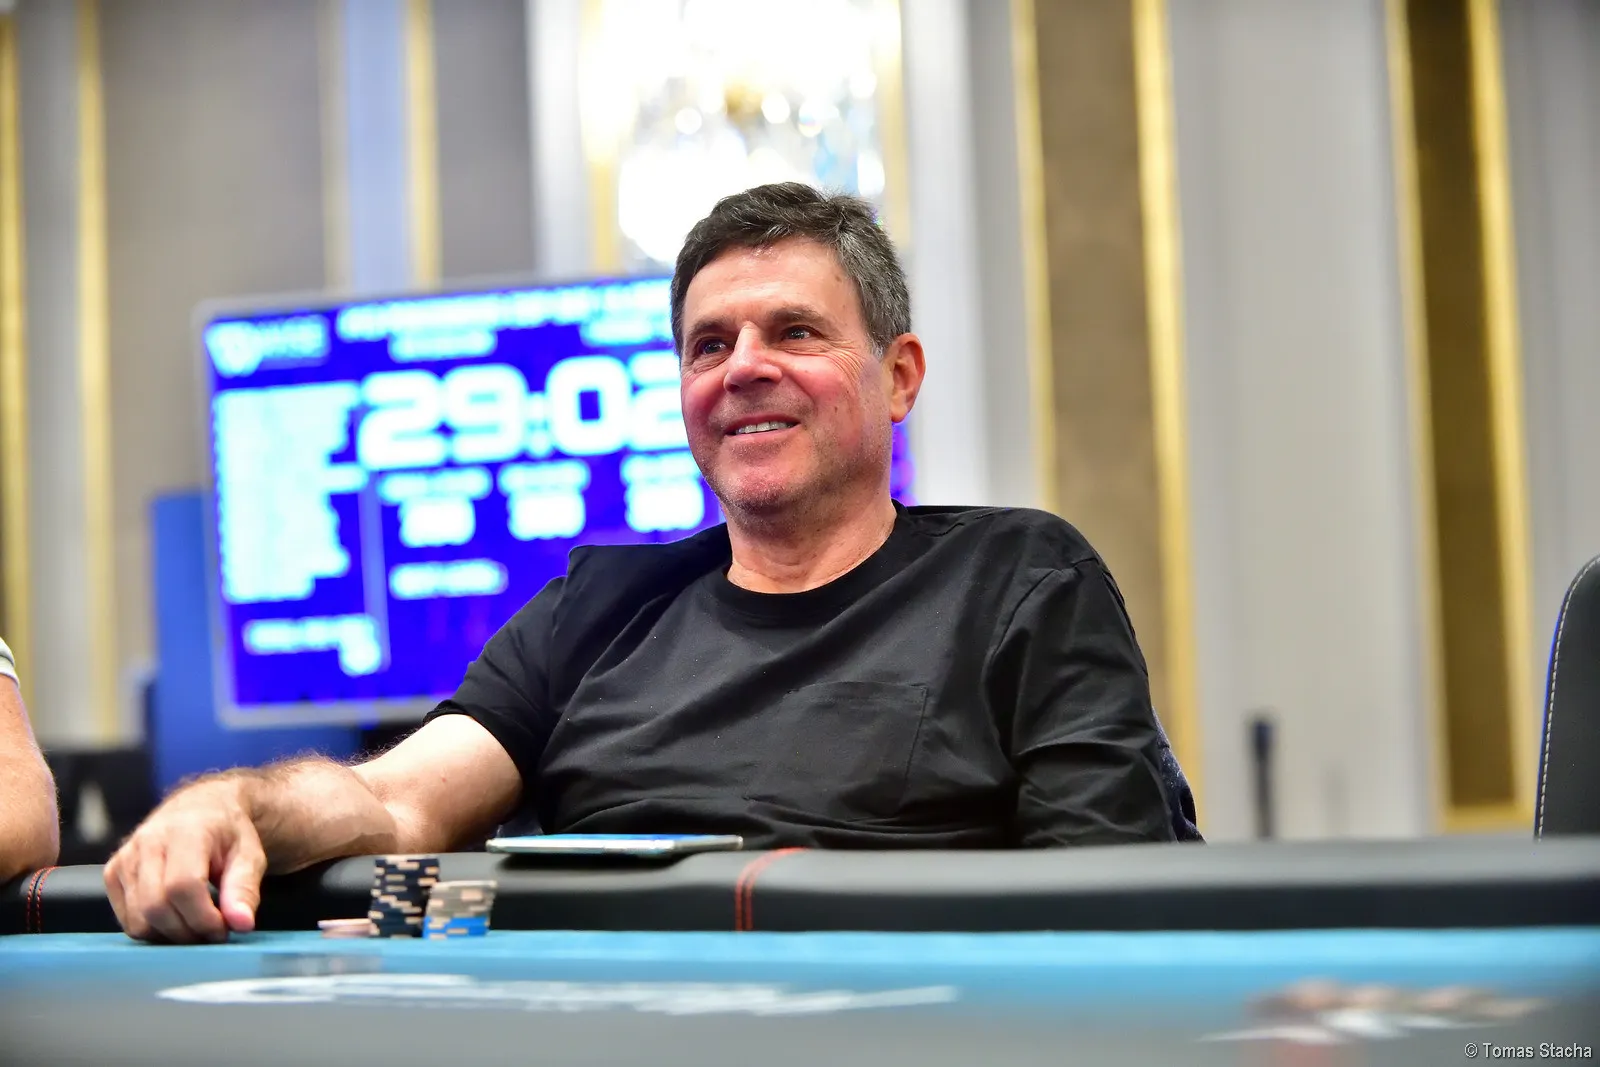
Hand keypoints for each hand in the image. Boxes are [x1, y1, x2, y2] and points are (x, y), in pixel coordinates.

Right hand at [104, 780, 267, 943]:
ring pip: (138, 920)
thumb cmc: (227, 835)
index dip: (203, 918)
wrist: (201, 810)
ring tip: (196, 923)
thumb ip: (244, 889)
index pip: (182, 886)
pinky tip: (175, 916)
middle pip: (155, 907)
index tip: (223, 929)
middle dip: (187, 932)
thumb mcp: (249, 855)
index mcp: (186, 831)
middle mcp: (148, 842)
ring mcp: (125, 857)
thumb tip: (242, 924)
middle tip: (211, 933)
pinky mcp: (112, 873)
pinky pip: (126, 920)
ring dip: (169, 934)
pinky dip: (152, 929)